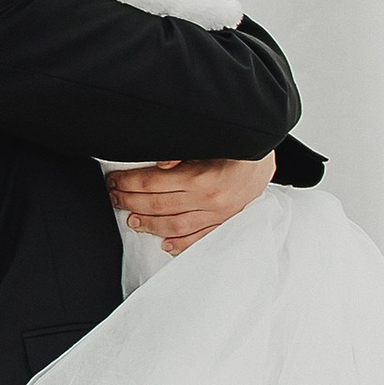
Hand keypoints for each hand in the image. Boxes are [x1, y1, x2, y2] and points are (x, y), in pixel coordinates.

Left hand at [106, 150, 275, 253]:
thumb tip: (160, 163)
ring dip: (149, 224)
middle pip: (158, 204)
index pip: (152, 183)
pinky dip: (180, 243)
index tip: (115, 181)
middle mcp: (207, 200)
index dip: (128, 182)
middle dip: (130, 201)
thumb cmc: (237, 146)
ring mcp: (216, 214)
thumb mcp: (208, 141)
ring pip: (174, 225)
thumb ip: (182, 152)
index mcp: (200, 177)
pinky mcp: (225, 221)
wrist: (268, 157)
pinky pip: (199, 238)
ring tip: (132, 220)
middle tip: (115, 197)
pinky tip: (165, 243)